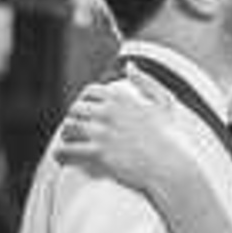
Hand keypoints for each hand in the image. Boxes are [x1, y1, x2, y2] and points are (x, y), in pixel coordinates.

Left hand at [55, 75, 195, 200]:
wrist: (170, 167)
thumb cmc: (170, 137)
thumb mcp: (163, 102)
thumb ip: (145, 81)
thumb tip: (130, 66)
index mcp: (121, 97)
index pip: (89, 92)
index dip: (83, 101)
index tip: (83, 111)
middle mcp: (109, 111)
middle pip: (75, 109)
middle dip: (72, 118)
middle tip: (72, 129)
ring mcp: (102, 132)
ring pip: (70, 127)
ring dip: (65, 135)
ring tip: (66, 142)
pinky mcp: (99, 153)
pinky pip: (70, 150)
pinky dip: (61, 153)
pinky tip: (60, 157)